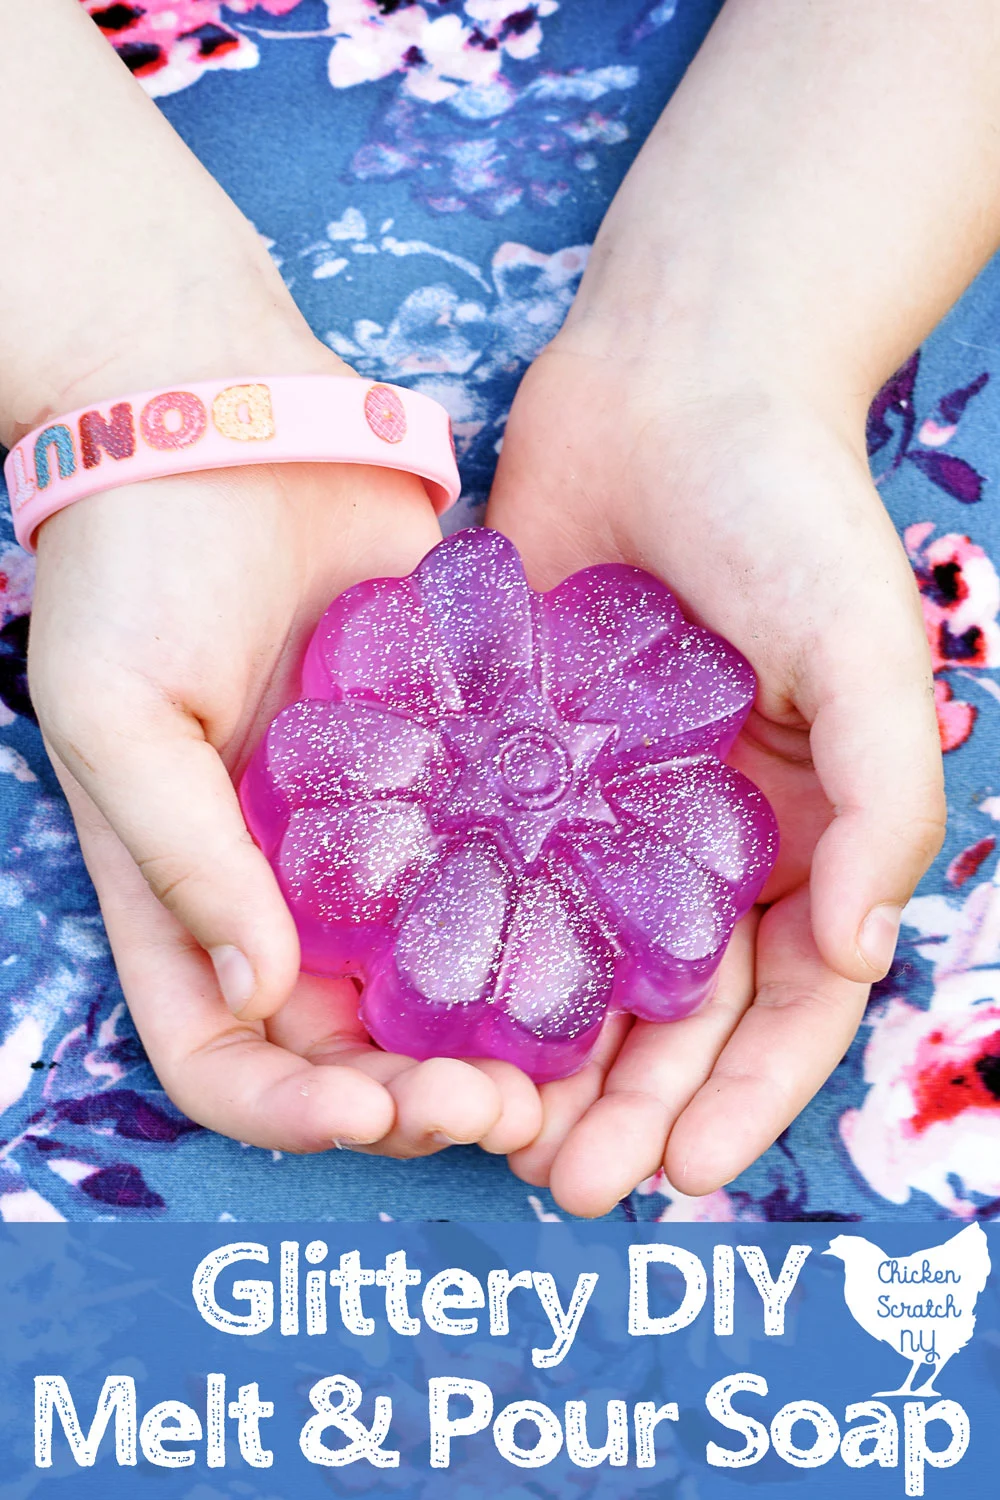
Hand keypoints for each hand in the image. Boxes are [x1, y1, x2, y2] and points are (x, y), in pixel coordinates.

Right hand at [28, 361, 540, 1159]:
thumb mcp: (115, 715)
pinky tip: (608, 935)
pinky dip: (546, 912)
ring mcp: (379, 833)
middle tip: (506, 1109)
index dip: (297, 1114)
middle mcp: (288, 889)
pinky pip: (501, 859)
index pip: (230, 1061)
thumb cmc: (133, 568)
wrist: (225, 425)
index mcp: (191, 900)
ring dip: (499, 1031)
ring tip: (570, 1057)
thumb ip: (180, 857)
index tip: (380, 1119)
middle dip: (422, 1096)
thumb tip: (260, 995)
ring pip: (443, 971)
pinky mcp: (453, 766)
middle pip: (355, 1046)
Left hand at [486, 334, 944, 1214]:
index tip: (677, 1171)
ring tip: (484, 1129)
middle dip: (627, 1104)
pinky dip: (459, 939)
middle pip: (666, 1008)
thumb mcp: (865, 650)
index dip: (741, 1097)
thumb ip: (883, 800)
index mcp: (797, 832)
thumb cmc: (788, 506)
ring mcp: (597, 802)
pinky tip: (417, 1005)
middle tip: (567, 1182)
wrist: (671, 376)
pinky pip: (482, 862)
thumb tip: (853, 953)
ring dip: (538, 1055)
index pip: (780, 1002)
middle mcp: (697, 836)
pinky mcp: (509, 753)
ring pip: (567, 960)